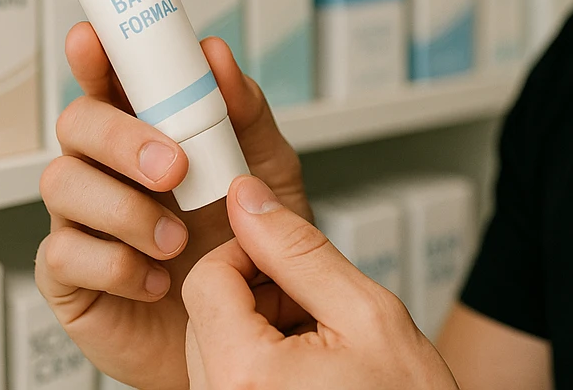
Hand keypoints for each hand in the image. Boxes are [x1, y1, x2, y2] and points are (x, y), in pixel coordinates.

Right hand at [36, 24, 310, 389]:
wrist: (248, 332)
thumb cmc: (248, 246)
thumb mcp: (265, 172)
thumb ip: (244, 112)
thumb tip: (216, 55)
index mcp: (148, 132)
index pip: (110, 79)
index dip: (94, 55)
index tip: (92, 39)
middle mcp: (106, 168)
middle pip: (77, 124)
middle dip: (121, 139)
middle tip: (173, 168)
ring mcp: (82, 220)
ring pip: (62, 184)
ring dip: (124, 208)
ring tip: (176, 241)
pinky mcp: (70, 276)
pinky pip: (63, 254)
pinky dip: (116, 265)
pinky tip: (156, 280)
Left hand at [181, 175, 458, 389]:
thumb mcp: (366, 313)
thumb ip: (301, 251)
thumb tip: (251, 200)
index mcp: (244, 378)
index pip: (206, 280)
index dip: (249, 252)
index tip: (288, 256)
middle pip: (206, 314)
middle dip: (260, 294)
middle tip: (318, 307)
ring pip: (215, 346)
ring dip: (261, 329)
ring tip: (321, 345)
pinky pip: (228, 380)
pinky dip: (263, 362)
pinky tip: (311, 372)